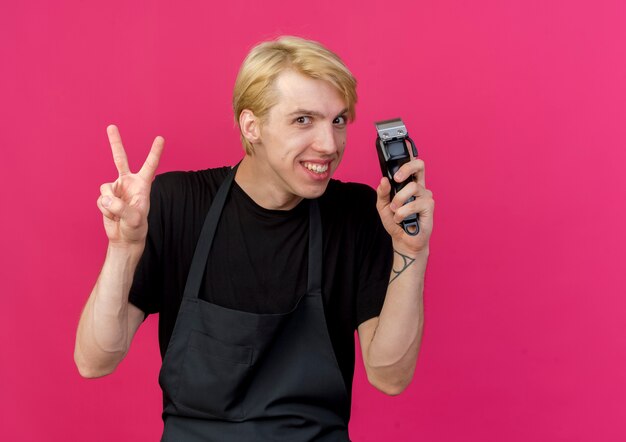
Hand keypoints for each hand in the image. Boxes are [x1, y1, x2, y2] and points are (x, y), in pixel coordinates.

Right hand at [97, 125, 163, 247]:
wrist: (125, 239)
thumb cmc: (136, 229)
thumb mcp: (134, 219)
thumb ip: (121, 207)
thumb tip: (105, 198)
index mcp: (142, 185)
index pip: (150, 166)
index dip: (155, 152)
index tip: (161, 138)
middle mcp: (128, 183)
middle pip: (120, 159)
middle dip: (115, 142)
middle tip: (111, 126)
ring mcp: (116, 189)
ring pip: (105, 187)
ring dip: (110, 203)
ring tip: (118, 214)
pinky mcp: (105, 197)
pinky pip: (100, 199)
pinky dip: (105, 210)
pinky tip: (112, 216)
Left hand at [376, 159, 433, 254]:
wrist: (403, 240)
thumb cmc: (396, 222)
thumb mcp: (383, 206)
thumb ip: (382, 192)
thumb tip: (383, 180)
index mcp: (408, 183)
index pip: (411, 164)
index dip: (410, 152)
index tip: (405, 141)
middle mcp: (419, 186)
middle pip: (419, 165)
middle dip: (406, 167)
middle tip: (396, 179)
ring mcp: (425, 195)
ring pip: (412, 187)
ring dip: (398, 200)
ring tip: (395, 211)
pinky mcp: (429, 206)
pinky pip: (414, 203)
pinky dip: (403, 212)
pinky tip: (401, 219)